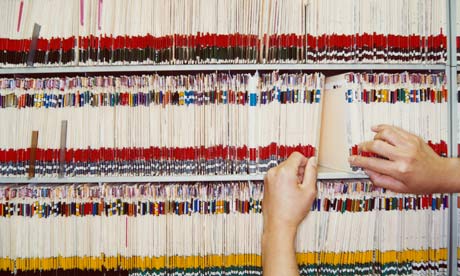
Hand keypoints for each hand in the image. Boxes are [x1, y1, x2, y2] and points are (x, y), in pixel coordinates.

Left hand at [262, 152, 317, 275]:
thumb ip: (311, 172)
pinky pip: (277, 176)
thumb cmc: (292, 211)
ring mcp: (268, 178)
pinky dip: (284, 180)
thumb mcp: (308, 191)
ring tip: (295, 191)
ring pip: (284, 169)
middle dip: (298, 171)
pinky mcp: (266, 184)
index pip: (297, 156)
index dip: (305, 162)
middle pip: (290, 162)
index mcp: (284, 171)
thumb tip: (312, 161)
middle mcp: (273, 172)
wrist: (278, 225)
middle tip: (302, 185)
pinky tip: (288, 194)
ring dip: (291, 175)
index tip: (308, 172)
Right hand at [348, 124, 458, 193]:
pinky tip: (377, 129)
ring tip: (372, 142)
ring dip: (374, 137)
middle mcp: (404, 155)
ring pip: (384, 133)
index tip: (352, 159)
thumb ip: (381, 181)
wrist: (441, 174)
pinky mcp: (413, 138)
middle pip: (376, 145)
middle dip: (364, 146)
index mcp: (400, 170)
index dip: (358, 160)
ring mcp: (409, 144)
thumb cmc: (424, 182)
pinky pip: (394, 128)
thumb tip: (367, 172)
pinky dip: (383, 127)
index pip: (372, 163)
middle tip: (360, 149)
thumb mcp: (400, 188)